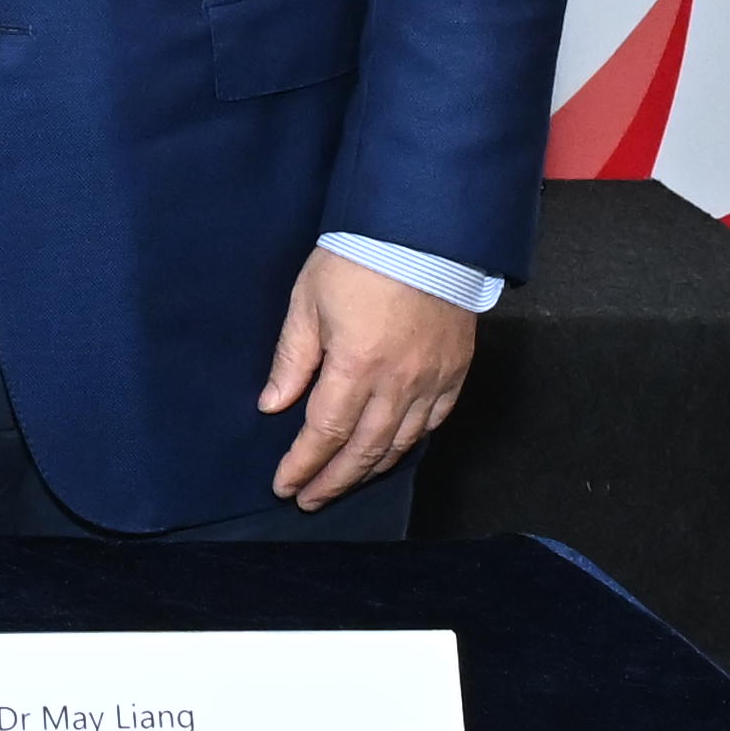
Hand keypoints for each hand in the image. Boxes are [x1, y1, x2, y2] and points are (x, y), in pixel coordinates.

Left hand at [257, 249, 478, 509]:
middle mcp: (398, 383)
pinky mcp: (456, 371)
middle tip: (309, 500)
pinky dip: (410, 444)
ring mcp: (433, 380)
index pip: (325, 433)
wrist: (423, 231)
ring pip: (400, 444)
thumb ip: (292, 358)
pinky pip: (434, 422)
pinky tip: (392, 452)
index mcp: (356, 366)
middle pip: (364, 450)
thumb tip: (273, 405)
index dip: (303, 464)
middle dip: (333, 481)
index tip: (284, 485)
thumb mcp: (308, 302)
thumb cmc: (358, 258)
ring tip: (344, 483)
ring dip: (369, 470)